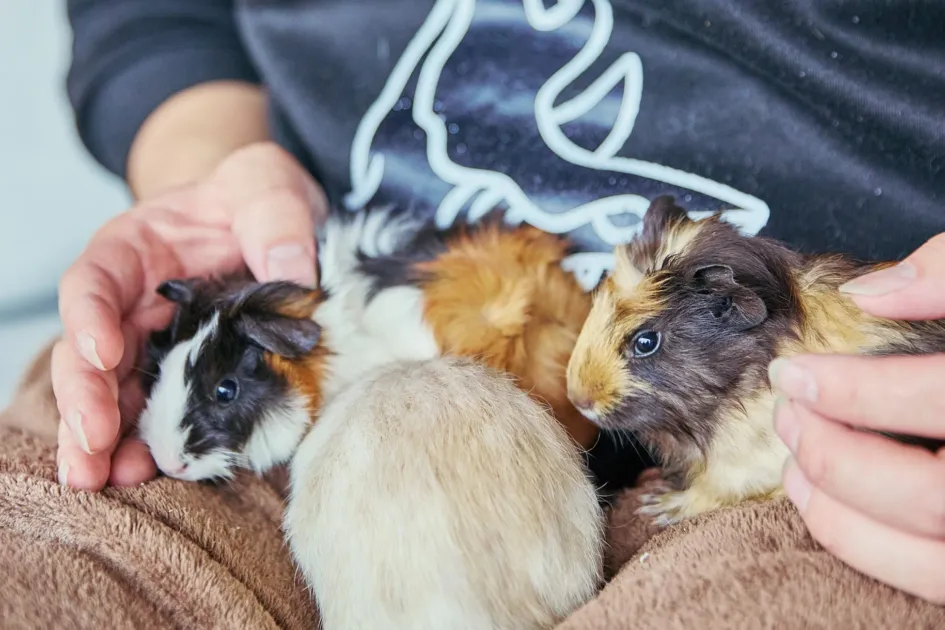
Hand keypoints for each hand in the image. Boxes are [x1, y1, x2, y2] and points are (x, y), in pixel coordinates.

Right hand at [53, 142, 326, 490]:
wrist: (269, 221)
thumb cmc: (257, 199)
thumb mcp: (269, 188)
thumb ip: (275, 219)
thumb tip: (291, 271)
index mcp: (135, 250)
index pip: (96, 280)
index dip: (90, 317)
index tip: (103, 352)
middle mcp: (130, 302)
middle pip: (89, 350)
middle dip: (86, 400)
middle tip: (93, 446)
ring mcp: (151, 342)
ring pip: (111, 391)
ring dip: (102, 438)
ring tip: (103, 479)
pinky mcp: (180, 374)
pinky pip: (155, 408)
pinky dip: (144, 441)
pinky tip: (139, 474)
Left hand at [768, 232, 944, 603]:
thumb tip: (869, 294)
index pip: (940, 400)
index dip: (855, 390)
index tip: (794, 374)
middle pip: (928, 493)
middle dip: (836, 455)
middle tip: (789, 415)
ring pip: (929, 558)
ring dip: (840, 515)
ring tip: (794, 465)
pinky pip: (934, 581)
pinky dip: (870, 551)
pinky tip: (829, 507)